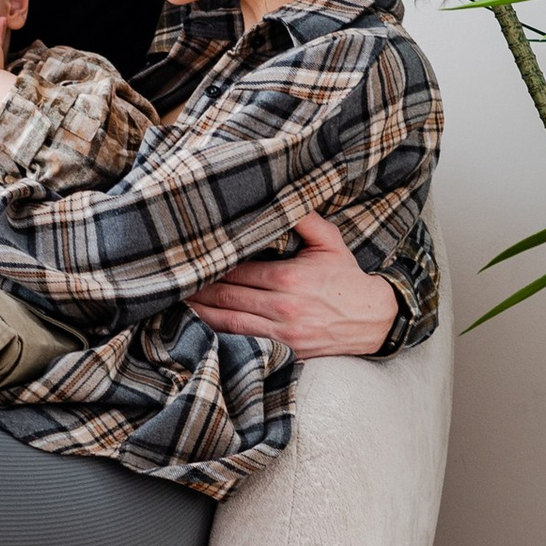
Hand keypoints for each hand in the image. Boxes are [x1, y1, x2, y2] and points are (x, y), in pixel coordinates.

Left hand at [189, 211, 399, 357]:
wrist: (373, 319)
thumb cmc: (347, 278)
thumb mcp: (331, 241)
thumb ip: (304, 218)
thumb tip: (283, 192)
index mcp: (289, 278)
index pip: (238, 270)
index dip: (212, 265)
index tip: (191, 258)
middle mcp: (282, 307)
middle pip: (226, 296)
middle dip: (198, 289)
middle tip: (172, 281)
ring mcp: (282, 334)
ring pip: (228, 323)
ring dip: (200, 314)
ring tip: (176, 305)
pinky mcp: (285, 353)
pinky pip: (245, 344)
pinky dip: (220, 337)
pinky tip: (202, 330)